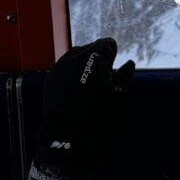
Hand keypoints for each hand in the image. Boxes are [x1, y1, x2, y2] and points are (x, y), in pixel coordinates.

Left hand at [33, 37, 134, 179]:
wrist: (69, 135)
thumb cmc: (97, 116)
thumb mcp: (118, 95)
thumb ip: (125, 75)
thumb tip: (129, 64)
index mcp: (93, 58)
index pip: (107, 44)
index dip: (113, 56)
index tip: (114, 69)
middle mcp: (75, 57)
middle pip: (91, 48)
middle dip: (98, 59)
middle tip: (102, 79)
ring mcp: (60, 66)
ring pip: (76, 55)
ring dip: (84, 64)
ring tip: (89, 83)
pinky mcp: (51, 76)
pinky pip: (64, 66)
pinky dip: (72, 72)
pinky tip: (76, 88)